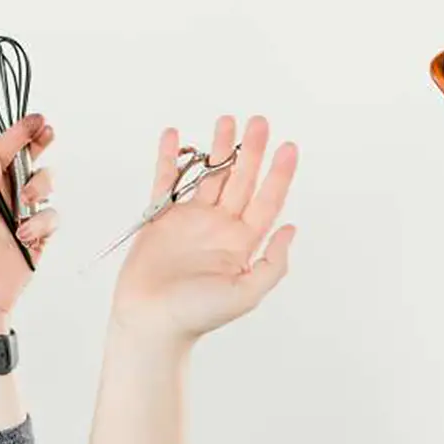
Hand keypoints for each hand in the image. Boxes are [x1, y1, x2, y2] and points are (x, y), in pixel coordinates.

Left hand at [0, 114, 57, 340]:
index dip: (15, 134)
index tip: (32, 122)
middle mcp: (0, 194)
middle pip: (25, 159)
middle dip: (37, 143)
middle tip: (46, 133)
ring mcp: (21, 213)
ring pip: (43, 183)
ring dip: (39, 188)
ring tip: (25, 205)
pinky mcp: (38, 233)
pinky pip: (51, 215)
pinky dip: (43, 222)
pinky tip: (28, 236)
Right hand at [110, 115, 298, 343]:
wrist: (151, 322)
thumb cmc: (197, 314)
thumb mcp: (247, 293)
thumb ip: (273, 262)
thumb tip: (292, 228)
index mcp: (242, 242)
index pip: (266, 199)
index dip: (279, 173)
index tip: (288, 146)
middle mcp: (219, 226)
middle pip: (240, 179)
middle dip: (251, 150)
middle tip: (259, 122)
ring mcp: (190, 220)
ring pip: (208, 176)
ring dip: (218, 149)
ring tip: (226, 121)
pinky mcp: (160, 219)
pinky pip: (166, 182)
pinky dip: (169, 159)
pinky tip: (175, 136)